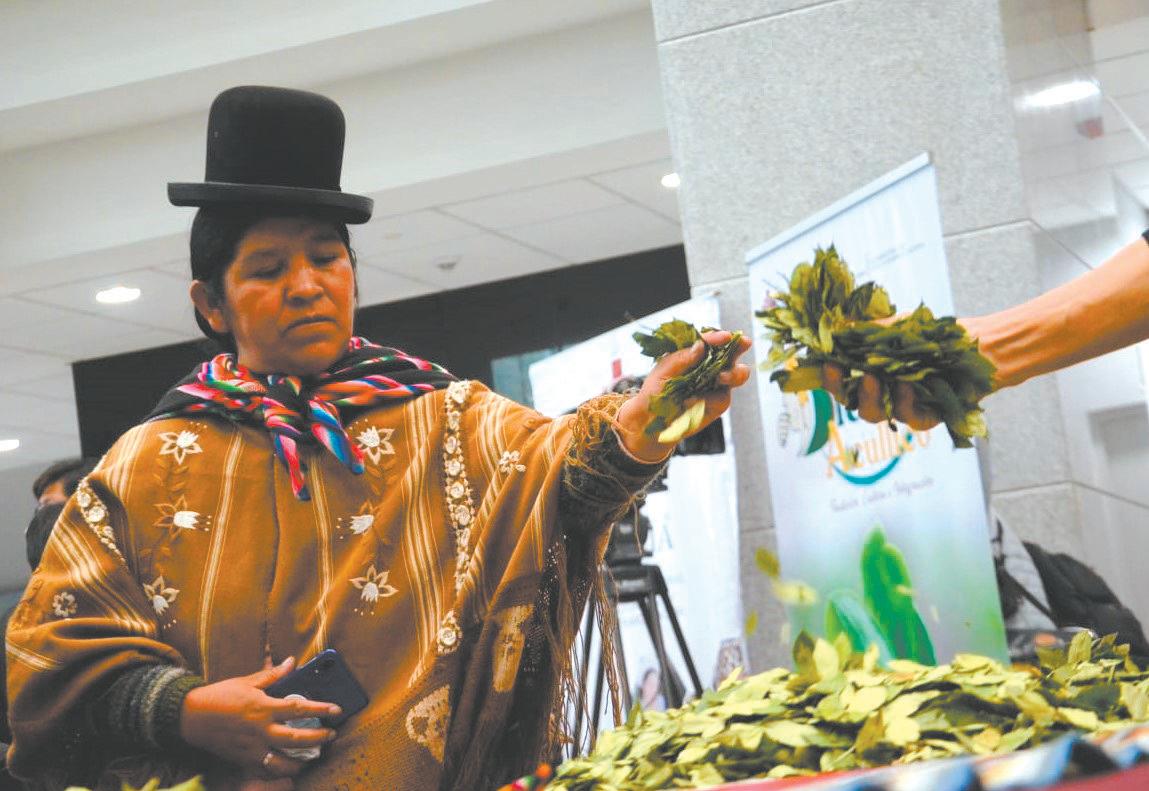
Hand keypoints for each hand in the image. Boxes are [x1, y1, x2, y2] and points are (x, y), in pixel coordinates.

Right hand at [179, 657, 339, 778]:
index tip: (337, 710)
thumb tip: (292, 662)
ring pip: (284, 762)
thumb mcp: (247, 682)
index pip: (299, 708)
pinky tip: (290, 767)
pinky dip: (280, 771)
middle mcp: (260, 730)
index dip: (321, 709)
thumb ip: (272, 675)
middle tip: (332, 735)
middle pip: (297, 739)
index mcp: (263, 708)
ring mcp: (252, 748)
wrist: (190, 717)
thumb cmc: (220, 696)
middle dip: (319, 738)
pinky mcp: (243, 760)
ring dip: (302, 761)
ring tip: (314, 756)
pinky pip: (266, 770)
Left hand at [616, 330, 752, 462]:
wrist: (652, 420)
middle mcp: (710, 365)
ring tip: (721, 377)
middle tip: (743, 344)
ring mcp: (717, 384)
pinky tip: (693, 401)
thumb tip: (701, 346)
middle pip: (731, 352)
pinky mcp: (718, 403)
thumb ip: (681, 358)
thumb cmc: (655, 391)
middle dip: (739, 346)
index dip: (719, 337)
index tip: (726, 337)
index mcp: (695, 353)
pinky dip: (710, 399)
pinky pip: (722, 398)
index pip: (710, 341)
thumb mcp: (662, 372)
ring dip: (734, 373)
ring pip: (737, 374)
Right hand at [821, 316, 988, 430]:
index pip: (842, 381)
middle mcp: (884, 393)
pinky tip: (906, 386)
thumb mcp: (896, 327)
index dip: (830, 376)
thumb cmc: (935, 336)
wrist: (978, 344)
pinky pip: (912, 418)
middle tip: (840, 371)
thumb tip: (834, 328)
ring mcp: (905, 406)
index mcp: (872, 373)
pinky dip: (906, 403)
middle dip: (842, 389)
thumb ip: (866, 331)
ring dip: (870, 397)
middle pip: (852, 402)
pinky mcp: (929, 416)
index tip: (826, 363)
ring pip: (876, 414)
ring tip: (871, 378)